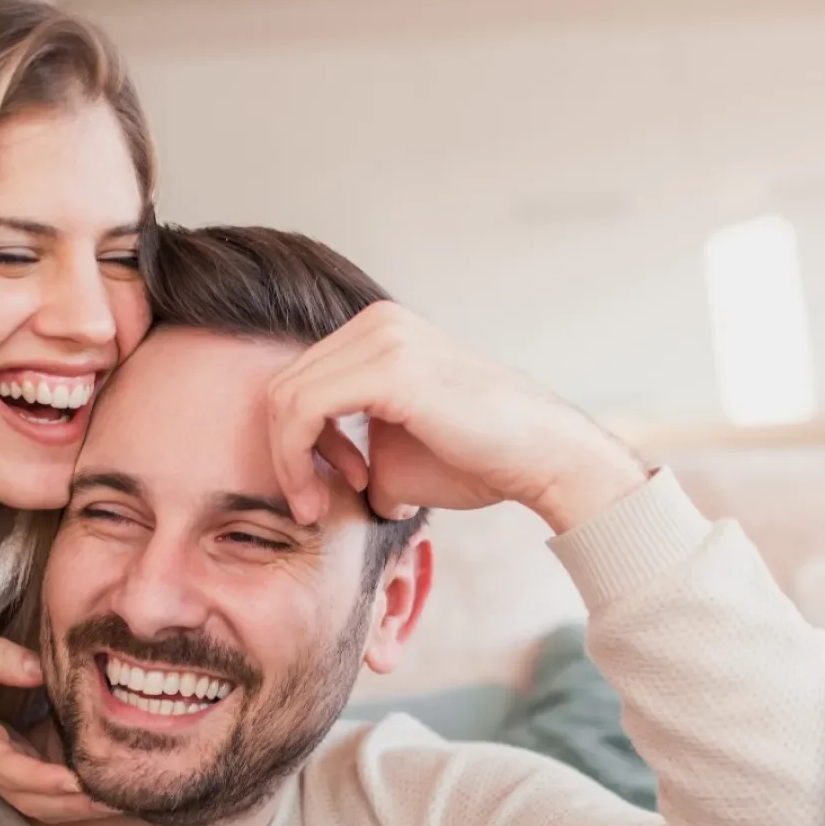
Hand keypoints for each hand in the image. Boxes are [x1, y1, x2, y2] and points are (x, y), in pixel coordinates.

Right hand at [0, 638, 108, 823]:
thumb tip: (38, 669)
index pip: (12, 771)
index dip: (44, 780)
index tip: (78, 781)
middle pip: (34, 801)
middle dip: (74, 806)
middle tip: (118, 799)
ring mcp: (1, 773)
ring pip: (41, 804)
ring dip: (78, 807)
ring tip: (120, 799)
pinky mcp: (12, 767)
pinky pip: (44, 791)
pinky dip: (73, 794)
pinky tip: (103, 784)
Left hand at [267, 302, 647, 533]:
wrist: (542, 459)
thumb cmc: (475, 460)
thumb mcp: (392, 451)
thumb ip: (345, 449)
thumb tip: (308, 480)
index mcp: (376, 332)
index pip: (298, 382)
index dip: (295, 444)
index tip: (325, 488)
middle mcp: (376, 322)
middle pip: (283, 387)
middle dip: (287, 454)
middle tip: (311, 503)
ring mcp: (383, 337)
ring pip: (285, 398)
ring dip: (290, 462)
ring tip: (318, 504)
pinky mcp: (388, 367)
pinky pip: (303, 409)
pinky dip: (299, 457)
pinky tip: (337, 489)